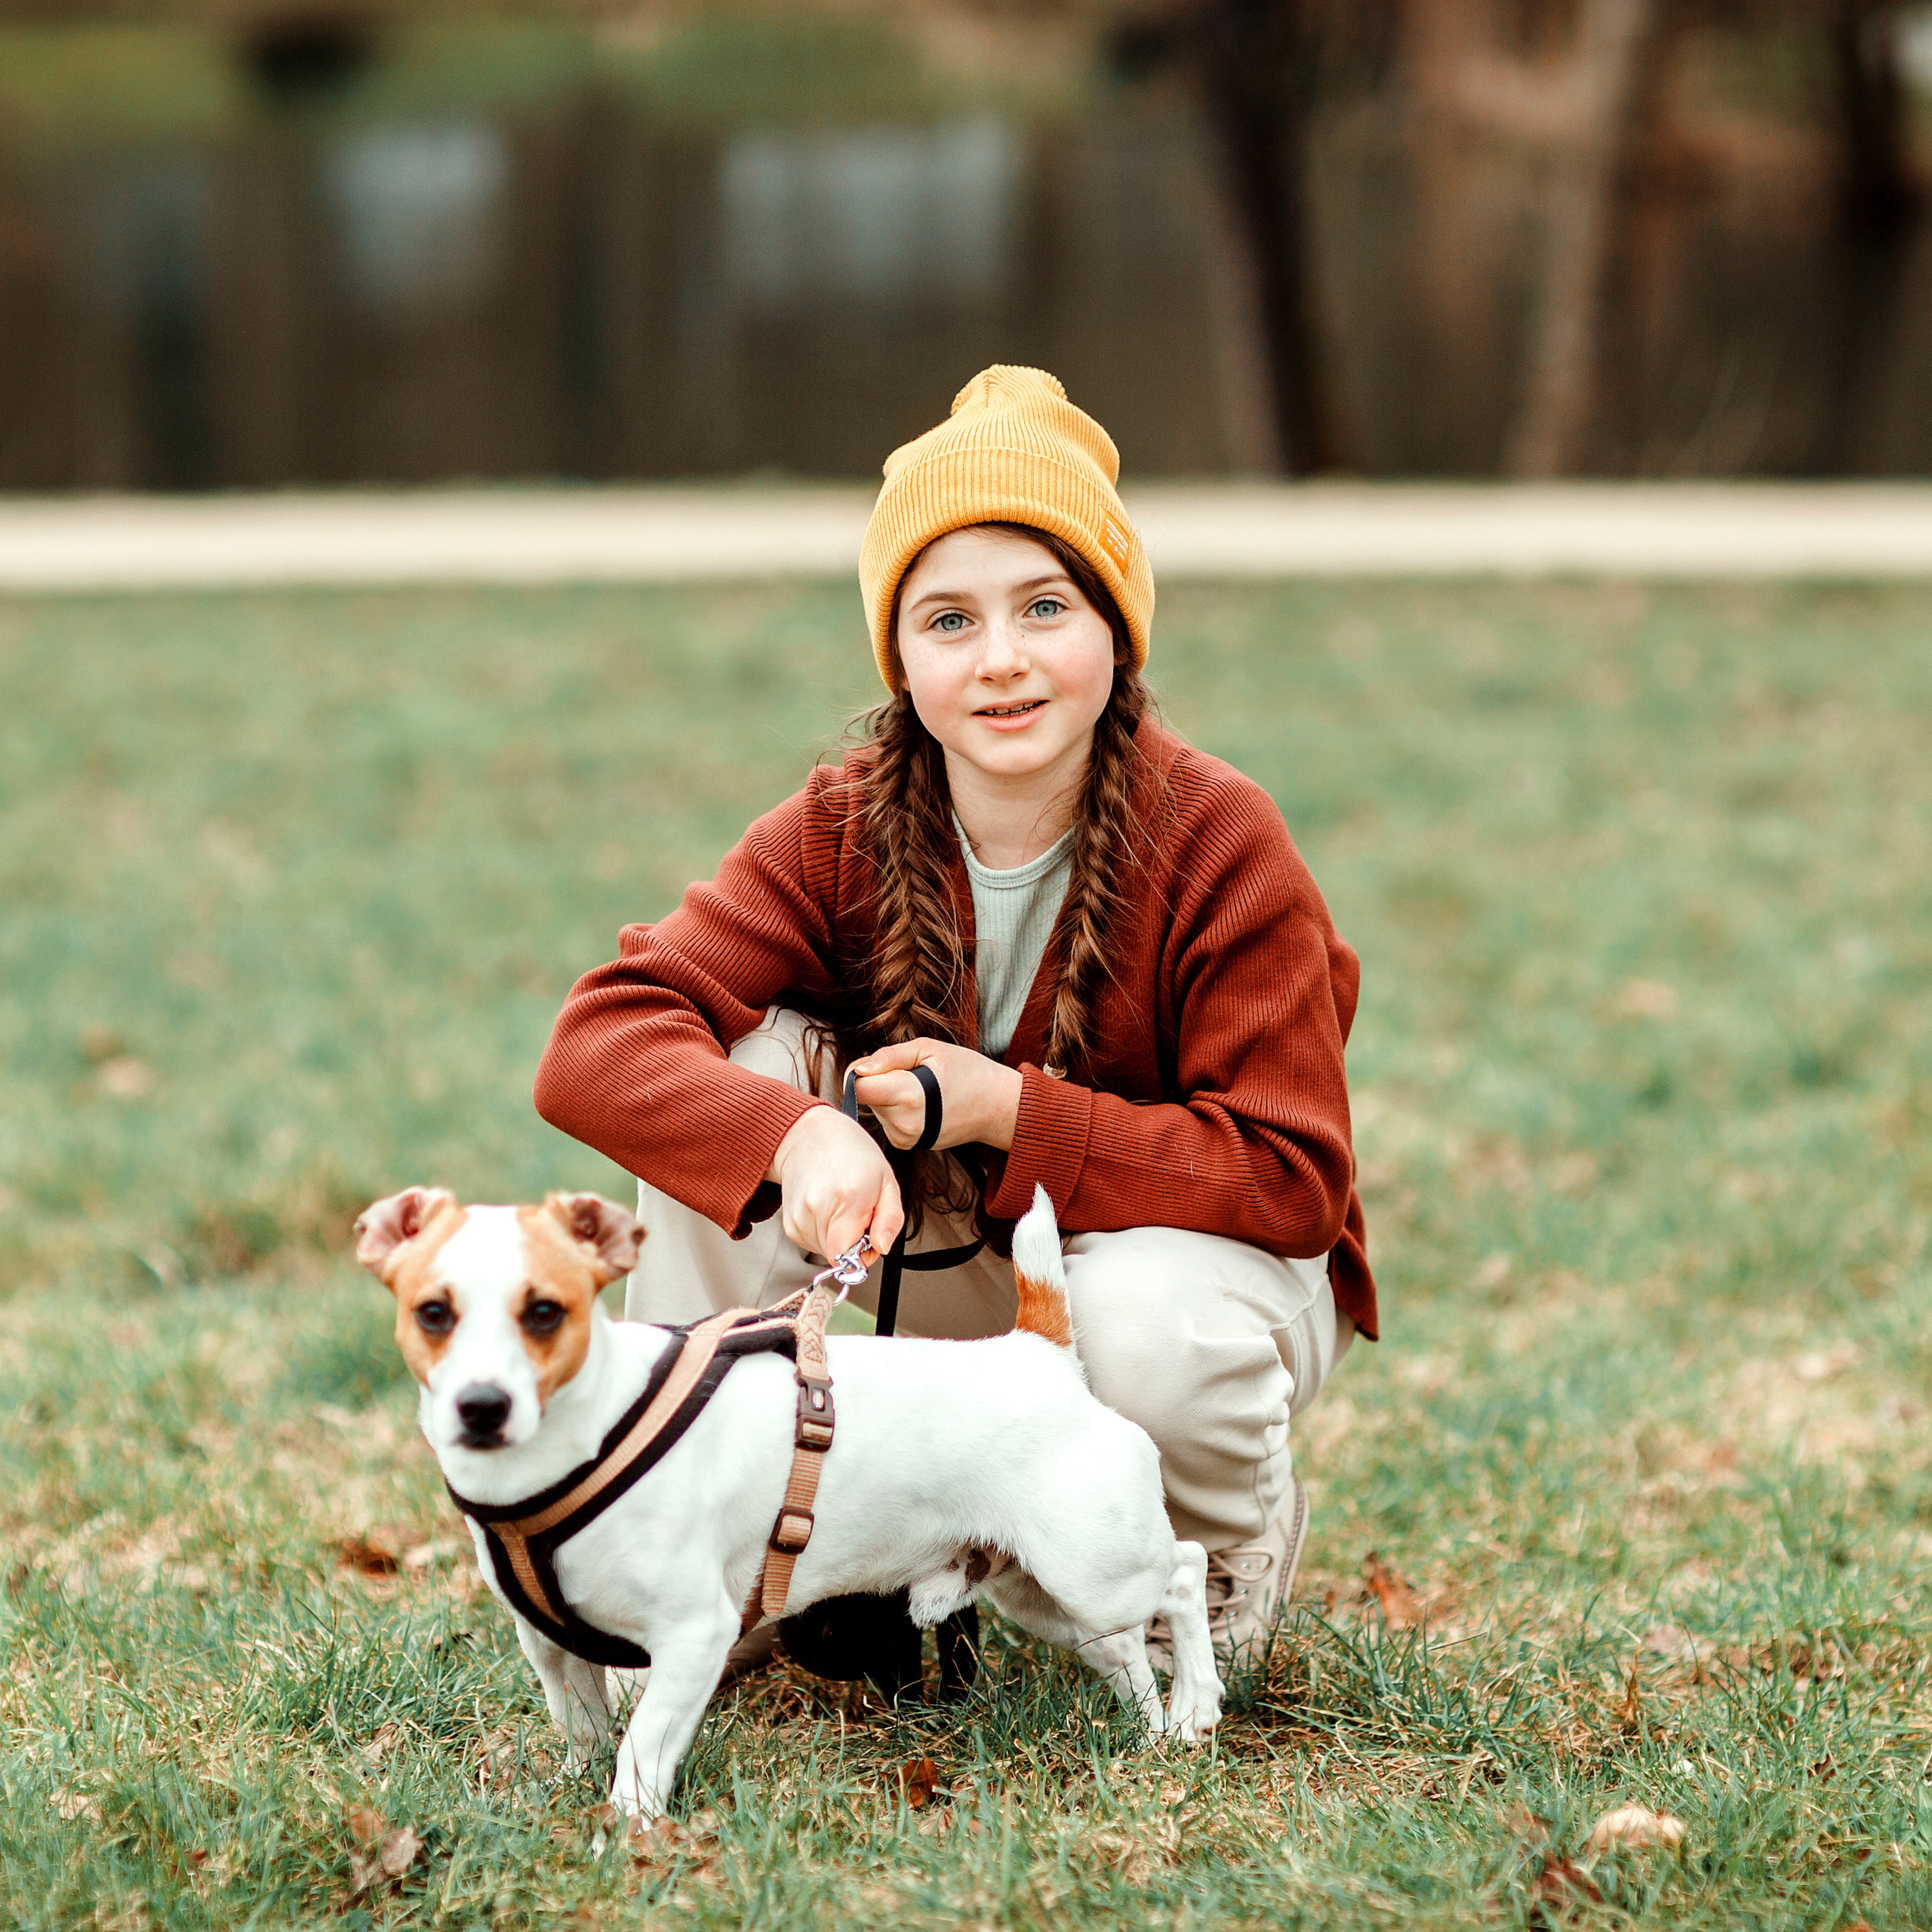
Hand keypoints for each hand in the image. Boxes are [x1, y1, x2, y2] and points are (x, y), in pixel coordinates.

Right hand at [766, 1106, 902, 1262]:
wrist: (809, 1137)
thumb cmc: (851, 1155)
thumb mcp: (886, 1181)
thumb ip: (890, 1219)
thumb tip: (882, 1247)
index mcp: (848, 1196)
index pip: (847, 1255)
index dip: (863, 1253)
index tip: (869, 1235)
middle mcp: (818, 1207)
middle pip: (838, 1255)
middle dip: (852, 1243)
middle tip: (857, 1215)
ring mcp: (799, 1215)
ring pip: (824, 1251)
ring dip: (837, 1238)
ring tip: (840, 1208)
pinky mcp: (789, 1223)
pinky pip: (811, 1244)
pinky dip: (822, 1234)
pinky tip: (826, 1210)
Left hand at [850, 1039, 1022, 1152]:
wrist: (996, 1107)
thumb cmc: (967, 1071)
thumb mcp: (930, 1049)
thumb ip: (889, 1057)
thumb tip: (858, 1069)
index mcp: (909, 1097)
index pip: (858, 1089)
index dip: (859, 1072)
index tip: (878, 1065)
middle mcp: (903, 1125)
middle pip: (865, 1097)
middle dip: (878, 1080)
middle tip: (911, 1073)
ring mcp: (905, 1139)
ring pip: (875, 1108)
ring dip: (887, 1095)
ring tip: (920, 1089)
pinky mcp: (906, 1145)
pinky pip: (886, 1120)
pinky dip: (896, 1108)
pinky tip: (921, 1104)